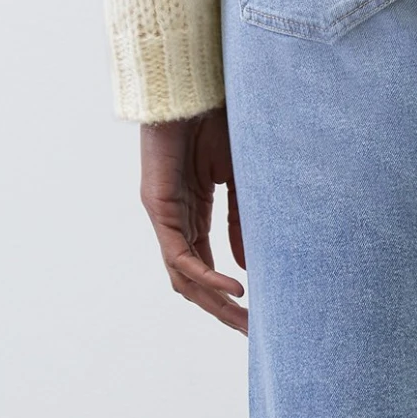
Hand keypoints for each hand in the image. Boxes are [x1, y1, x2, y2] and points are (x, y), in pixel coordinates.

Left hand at [139, 108, 246, 333]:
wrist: (195, 85)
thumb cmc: (217, 121)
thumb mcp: (240, 180)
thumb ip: (241, 224)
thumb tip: (247, 266)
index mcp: (193, 211)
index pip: (206, 264)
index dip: (227, 293)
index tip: (257, 314)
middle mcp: (175, 218)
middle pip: (192, 279)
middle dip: (221, 309)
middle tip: (252, 333)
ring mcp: (164, 214)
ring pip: (183, 275)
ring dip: (213, 302)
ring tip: (244, 321)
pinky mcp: (159, 206)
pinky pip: (180, 255)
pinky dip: (206, 275)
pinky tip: (233, 289)